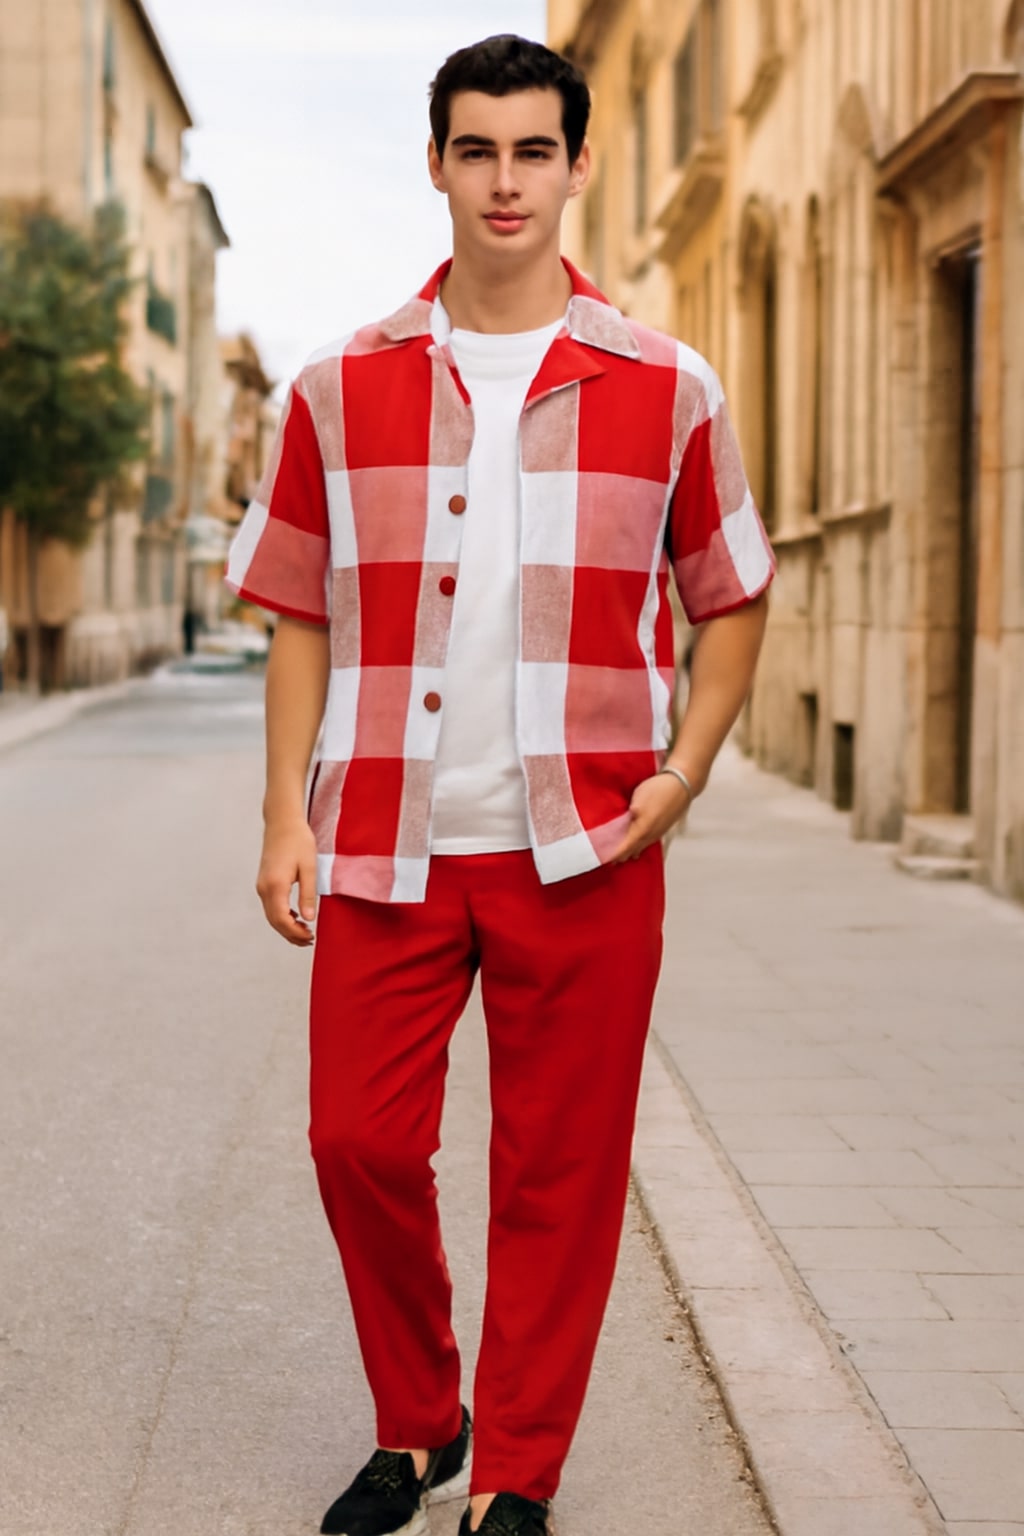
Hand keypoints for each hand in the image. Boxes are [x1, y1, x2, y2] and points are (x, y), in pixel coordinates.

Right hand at [256, 817, 318, 945]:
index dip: (295, 933)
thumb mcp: (309, 867)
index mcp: (275, 885)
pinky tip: (296, 917)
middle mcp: (264, 888)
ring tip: (305, 933)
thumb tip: (308, 918)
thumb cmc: (298, 840)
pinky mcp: (264, 882)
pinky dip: (282, 917)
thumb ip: (308, 894)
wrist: (282, 822)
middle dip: (291, 935)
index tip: (310, 937)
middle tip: (309, 940)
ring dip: (286, 927)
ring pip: (271, 916)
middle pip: (274, 922)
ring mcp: (262, 886)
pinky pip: (271, 906)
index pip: (282, 919)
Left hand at [612, 772, 691, 862]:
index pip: (624, 849)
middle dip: (622, 856)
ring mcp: (659, 832)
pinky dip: (641, 845)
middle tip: (610, 859)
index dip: (614, 855)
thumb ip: (627, 818)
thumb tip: (620, 827)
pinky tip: (638, 843)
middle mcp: (651, 836)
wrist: (681, 785)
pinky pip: (649, 841)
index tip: (605, 859)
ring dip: (632, 851)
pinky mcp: (663, 827)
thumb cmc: (659, 790)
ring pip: (642, 846)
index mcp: (642, 831)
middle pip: (634, 850)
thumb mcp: (637, 803)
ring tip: (622, 855)